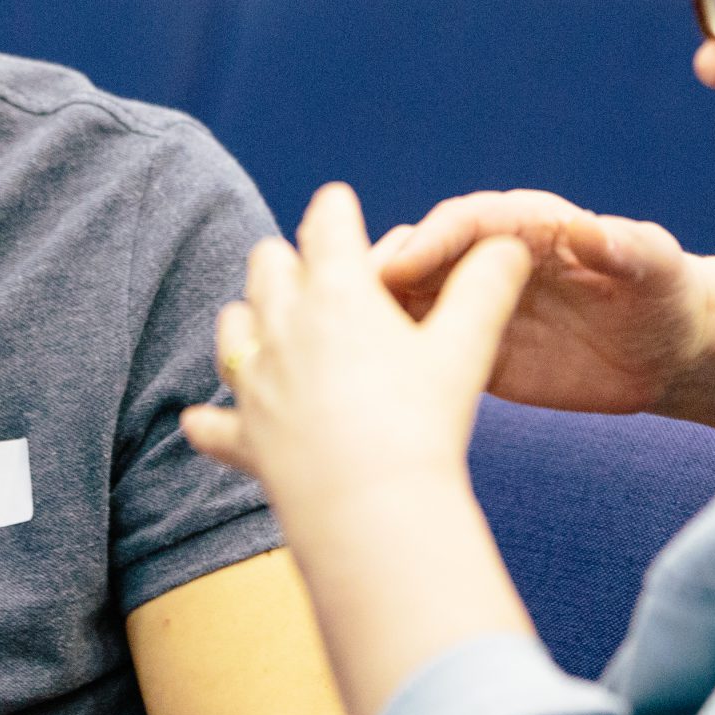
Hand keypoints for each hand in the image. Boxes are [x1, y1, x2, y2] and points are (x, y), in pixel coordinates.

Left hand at [182, 184, 527, 529]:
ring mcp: (255, 380)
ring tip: (274, 331)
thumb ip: (485, 289)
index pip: (329, 222)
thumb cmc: (421, 423)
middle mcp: (283, 324)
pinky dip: (211, 420)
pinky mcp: (244, 436)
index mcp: (338, 291)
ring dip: (251, 320)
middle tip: (315, 272)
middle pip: (269, 262)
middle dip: (290, 260)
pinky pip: (210, 423)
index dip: (337, 209)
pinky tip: (205, 421)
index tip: (341, 206)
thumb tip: (509, 244)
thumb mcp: (465, 349)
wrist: (371, 508)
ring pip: (233, 325)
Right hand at [373, 190, 712, 416]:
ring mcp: (473, 302)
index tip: (400, 263)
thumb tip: (586, 229)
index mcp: (526, 224)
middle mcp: (487, 257)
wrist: (667, 353)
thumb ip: (622, 245)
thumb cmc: (664, 294)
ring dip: (372, 314)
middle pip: (419, 256)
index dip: (431, 240)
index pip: (466, 222)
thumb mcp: (655, 266)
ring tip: (336, 342)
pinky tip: (360, 379)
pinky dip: (389, 356)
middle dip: (380, 273)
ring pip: (407, 300)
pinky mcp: (470, 348)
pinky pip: (421, 348)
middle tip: (344, 303)